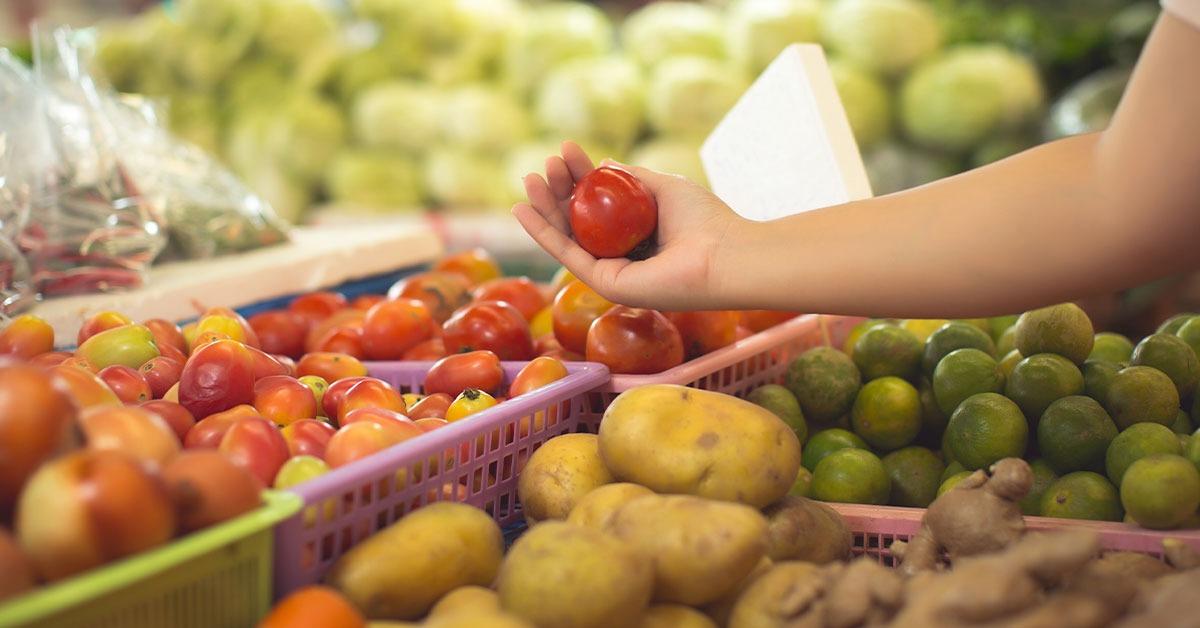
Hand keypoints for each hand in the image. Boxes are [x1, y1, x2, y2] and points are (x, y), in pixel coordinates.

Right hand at [512, 141, 746, 309]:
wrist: (725, 254)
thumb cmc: (706, 221)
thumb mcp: (663, 187)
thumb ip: (632, 178)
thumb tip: (605, 163)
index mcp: (636, 236)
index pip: (597, 206)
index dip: (578, 178)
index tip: (566, 150)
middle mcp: (621, 257)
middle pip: (577, 222)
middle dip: (557, 192)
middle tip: (545, 164)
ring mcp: (612, 272)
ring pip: (566, 238)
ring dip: (544, 209)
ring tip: (529, 179)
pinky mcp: (606, 284)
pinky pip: (567, 255)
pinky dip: (543, 233)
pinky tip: (523, 210)